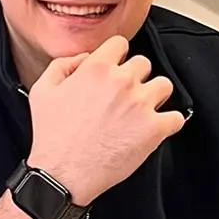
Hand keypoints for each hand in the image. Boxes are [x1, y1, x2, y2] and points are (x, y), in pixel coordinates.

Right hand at [26, 35, 184, 205]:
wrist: (63, 173)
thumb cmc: (52, 136)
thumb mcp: (42, 91)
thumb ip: (62, 64)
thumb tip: (84, 58)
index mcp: (96, 69)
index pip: (120, 44)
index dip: (117, 56)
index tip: (115, 69)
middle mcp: (122, 82)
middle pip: (144, 64)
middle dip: (135, 78)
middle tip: (124, 96)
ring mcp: (141, 105)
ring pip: (164, 86)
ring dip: (154, 96)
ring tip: (141, 111)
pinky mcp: (154, 129)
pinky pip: (176, 118)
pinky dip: (168, 123)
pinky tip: (154, 129)